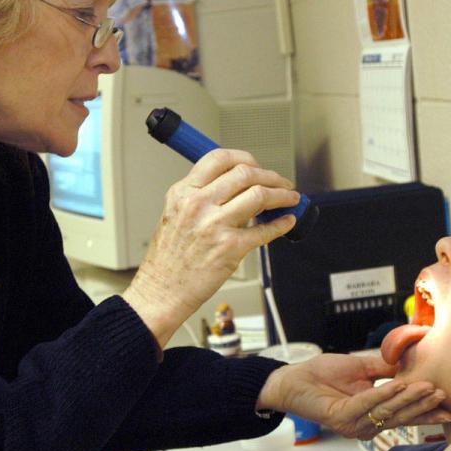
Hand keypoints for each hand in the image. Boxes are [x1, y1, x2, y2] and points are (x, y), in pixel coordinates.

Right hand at [124, 149, 299, 346]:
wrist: (161, 291)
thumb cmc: (168, 260)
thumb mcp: (175, 215)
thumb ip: (201, 197)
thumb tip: (239, 188)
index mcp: (183, 192)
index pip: (220, 158)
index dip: (246, 158)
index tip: (257, 166)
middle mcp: (198, 204)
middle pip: (246, 173)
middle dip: (271, 176)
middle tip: (281, 183)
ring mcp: (214, 225)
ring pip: (260, 195)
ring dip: (282, 195)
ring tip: (290, 198)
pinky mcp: (230, 248)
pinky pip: (265, 230)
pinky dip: (282, 224)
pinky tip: (287, 221)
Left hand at [257, 354, 450, 438]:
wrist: (293, 378)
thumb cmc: (322, 373)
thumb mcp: (360, 367)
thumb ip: (384, 370)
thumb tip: (410, 365)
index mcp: (372, 414)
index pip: (403, 414)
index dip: (424, 410)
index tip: (446, 403)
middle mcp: (365, 424)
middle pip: (400, 417)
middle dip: (423, 406)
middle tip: (443, 395)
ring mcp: (353, 424)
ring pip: (387, 411)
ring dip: (409, 399)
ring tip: (428, 387)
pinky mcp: (342, 418)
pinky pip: (368, 404)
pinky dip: (384, 393)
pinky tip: (400, 385)